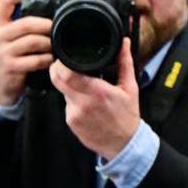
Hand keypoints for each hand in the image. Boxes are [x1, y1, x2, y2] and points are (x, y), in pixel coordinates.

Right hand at [0, 0, 53, 105]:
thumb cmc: (9, 53)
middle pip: (26, 24)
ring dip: (48, 43)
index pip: (5, 0)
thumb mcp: (11, 33)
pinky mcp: (11, 67)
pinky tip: (49, 59)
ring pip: (32, 42)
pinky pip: (34, 60)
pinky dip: (46, 59)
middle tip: (55, 28)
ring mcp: (2, 52)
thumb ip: (28, 13)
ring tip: (54, 44)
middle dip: (45, 25)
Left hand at [50, 38, 140, 160]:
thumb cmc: (127, 117)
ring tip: (85, 89)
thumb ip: (125, 62)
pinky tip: (86, 104)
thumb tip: (124, 43)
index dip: (60, 64)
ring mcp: (74, 114)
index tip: (66, 59)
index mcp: (98, 92)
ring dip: (69, 86)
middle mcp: (83, 104)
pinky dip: (72, 100)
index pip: (66, 74)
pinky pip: (66, 105)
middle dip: (58, 70)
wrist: (123, 145)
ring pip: (61, 92)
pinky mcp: (71, 123)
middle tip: (66, 67)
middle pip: (57, 80)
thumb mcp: (130, 88)